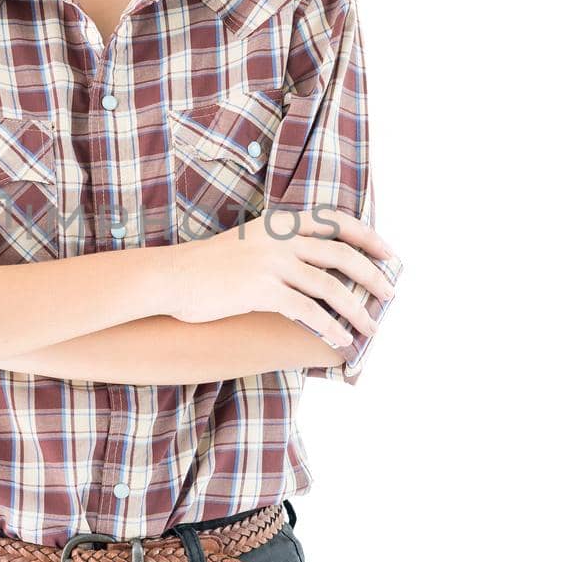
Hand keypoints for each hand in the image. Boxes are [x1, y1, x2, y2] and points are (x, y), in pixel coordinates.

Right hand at [167, 206, 396, 347]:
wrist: (172, 276)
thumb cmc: (209, 266)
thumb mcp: (250, 241)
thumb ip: (281, 244)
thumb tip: (318, 265)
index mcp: (281, 222)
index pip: (337, 221)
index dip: (368, 237)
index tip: (390, 254)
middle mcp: (281, 238)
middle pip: (342, 254)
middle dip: (372, 276)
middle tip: (390, 294)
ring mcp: (272, 263)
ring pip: (330, 287)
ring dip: (357, 310)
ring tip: (371, 327)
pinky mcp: (262, 291)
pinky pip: (307, 312)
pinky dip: (329, 327)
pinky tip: (340, 340)